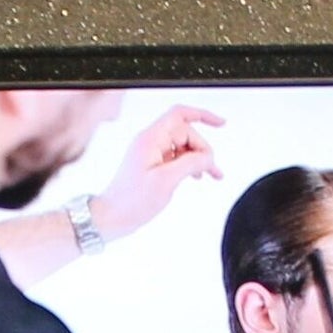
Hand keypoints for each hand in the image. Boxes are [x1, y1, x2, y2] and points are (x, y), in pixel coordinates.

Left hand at [88, 105, 223, 242]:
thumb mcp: (166, 181)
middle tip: (211, 169)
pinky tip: (197, 177)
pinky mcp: (152, 164)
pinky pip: (176, 157)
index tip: (220, 123)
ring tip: (212, 175)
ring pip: (183, 146)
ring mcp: (151, 152)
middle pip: (185, 133)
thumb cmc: (131, 201)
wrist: (112, 217)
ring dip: (198, 158)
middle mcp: (150, 141)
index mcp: (151, 139)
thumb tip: (207, 155)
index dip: (202, 115)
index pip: (180, 115)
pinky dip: (189, 165)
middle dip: (202, 148)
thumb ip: (190, 164)